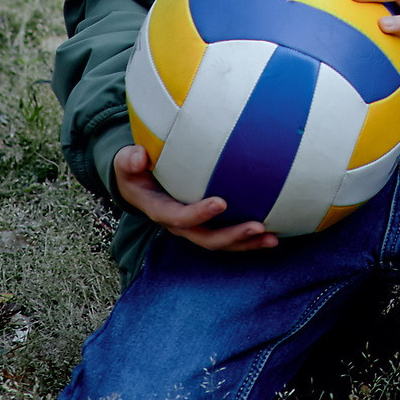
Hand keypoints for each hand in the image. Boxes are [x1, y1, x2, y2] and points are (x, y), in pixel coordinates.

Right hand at [110, 142, 277, 252]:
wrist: (138, 182)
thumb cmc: (134, 169)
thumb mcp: (125, 163)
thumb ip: (129, 160)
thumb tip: (138, 156)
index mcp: (160, 210)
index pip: (180, 217)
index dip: (199, 214)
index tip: (221, 202)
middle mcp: (179, 224)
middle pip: (206, 237)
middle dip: (232, 236)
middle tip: (258, 226)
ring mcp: (194, 226)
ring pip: (221, 242)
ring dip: (246, 243)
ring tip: (273, 238)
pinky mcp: (206, 223)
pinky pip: (228, 234)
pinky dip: (249, 237)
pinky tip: (274, 232)